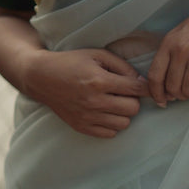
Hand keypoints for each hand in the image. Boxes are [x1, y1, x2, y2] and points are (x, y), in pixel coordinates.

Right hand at [24, 48, 148, 137]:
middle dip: (133, 100)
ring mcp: (87, 116)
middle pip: (133, 109)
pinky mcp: (81, 126)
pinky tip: (105, 113)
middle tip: (124, 93)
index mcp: (99, 81)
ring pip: (124, 124)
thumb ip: (122, 66)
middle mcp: (94, 101)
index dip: (146, 88)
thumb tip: (141, 81)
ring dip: (123, 113)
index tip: (146, 87)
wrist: (42, 77)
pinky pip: (110, 134)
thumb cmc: (71, 62)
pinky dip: (112, 124)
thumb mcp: (97, 55)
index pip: (136, 89)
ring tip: (114, 103)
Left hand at [145, 0, 188, 107]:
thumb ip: (172, 52)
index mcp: (169, 41)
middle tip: (184, 96)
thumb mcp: (183, 32)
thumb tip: (166, 82)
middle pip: (172, 86)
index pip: (155, 74)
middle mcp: (181, 49)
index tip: (161, 101)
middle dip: (177, 96)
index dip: (156, 93)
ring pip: (188, 90)